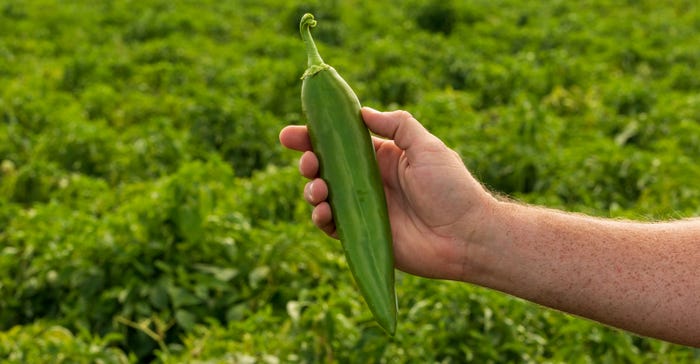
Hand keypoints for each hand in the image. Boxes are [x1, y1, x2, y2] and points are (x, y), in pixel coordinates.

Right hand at [279, 107, 496, 279]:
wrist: (466, 235)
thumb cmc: (451, 188)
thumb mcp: (427, 146)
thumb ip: (396, 125)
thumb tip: (361, 112)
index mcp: (383, 157)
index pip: (341, 143)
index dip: (313, 136)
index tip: (290, 134)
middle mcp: (369, 182)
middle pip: (326, 168)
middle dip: (308, 161)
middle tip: (308, 161)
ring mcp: (364, 209)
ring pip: (323, 196)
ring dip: (312, 189)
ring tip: (319, 188)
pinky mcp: (363, 235)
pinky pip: (332, 226)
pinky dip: (320, 218)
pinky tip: (322, 211)